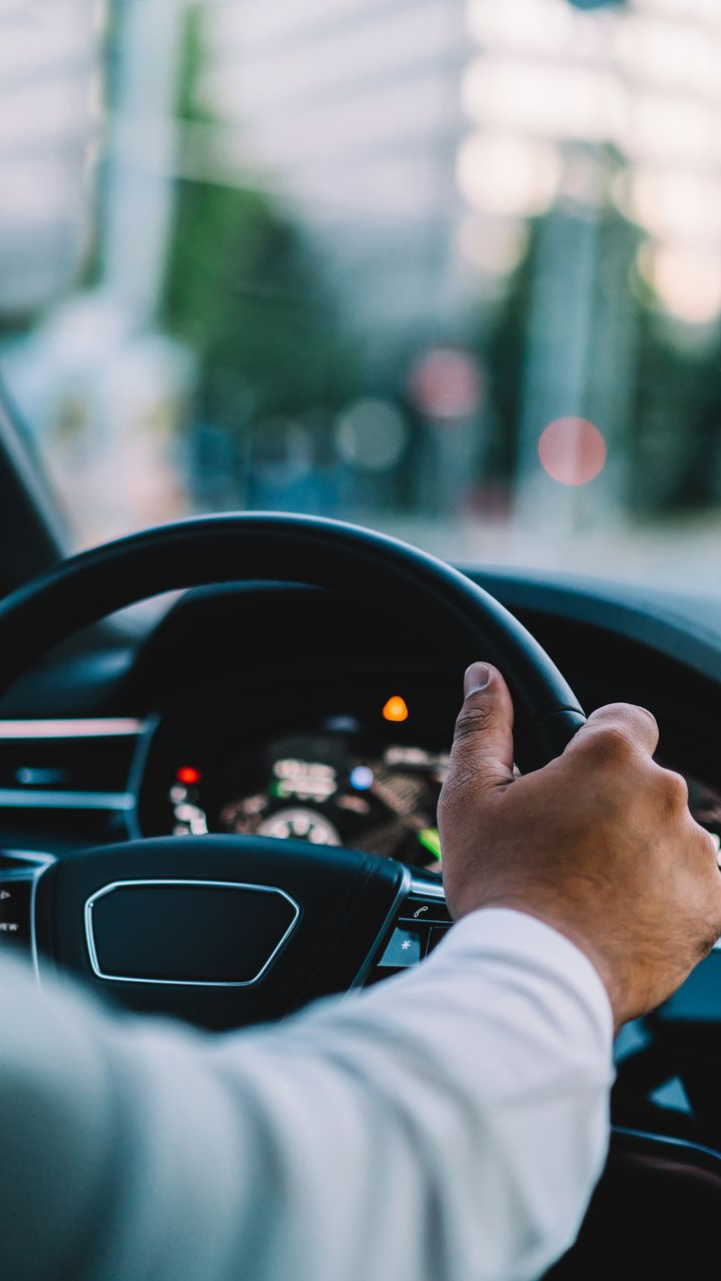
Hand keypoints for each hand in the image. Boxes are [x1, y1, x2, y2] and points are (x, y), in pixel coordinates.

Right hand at [438, 662, 720, 1026]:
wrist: (537, 979)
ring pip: (673, 836)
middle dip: (616, 807)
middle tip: (569, 851)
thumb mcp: (471, 798)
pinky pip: (697, 887)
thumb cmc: (500, 888)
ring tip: (595, 893)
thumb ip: (484, 725)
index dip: (597, 745)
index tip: (576, 780)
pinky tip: (624, 918)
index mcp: (611, 757)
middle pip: (647, 783)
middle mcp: (665, 794)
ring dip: (645, 852)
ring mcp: (696, 852)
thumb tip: (484, 675)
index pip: (626, 720)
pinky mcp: (713, 907)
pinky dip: (668, 899)